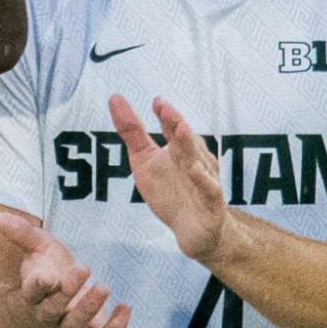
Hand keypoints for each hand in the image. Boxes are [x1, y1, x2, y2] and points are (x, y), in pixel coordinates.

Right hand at [0, 211, 131, 327]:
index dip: (38, 286)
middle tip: (84, 268)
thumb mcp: (35, 252)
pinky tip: (125, 308)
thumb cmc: (44, 275)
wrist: (47, 319)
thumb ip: (22, 235)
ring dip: (89, 308)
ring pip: (76, 325)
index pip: (32, 292)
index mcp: (32, 295)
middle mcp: (47, 316)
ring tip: (103, 287)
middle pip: (54, 309)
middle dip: (69, 291)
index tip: (47, 278)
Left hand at [110, 93, 227, 261]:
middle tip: (164, 107)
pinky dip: (204, 181)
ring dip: (189, 145)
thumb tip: (115, 97)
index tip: (156, 100)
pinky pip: (209, 190)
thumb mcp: (144, 160)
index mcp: (180, 149)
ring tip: (180, 128)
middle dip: (175, 123)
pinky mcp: (211, 204)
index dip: (165, 114)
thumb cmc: (170, 190)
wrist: (195, 230)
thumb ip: (132, 131)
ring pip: (198, 161)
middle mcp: (195, 160)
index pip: (172, 128)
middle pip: (185, 140)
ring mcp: (205, 181)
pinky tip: (195, 170)